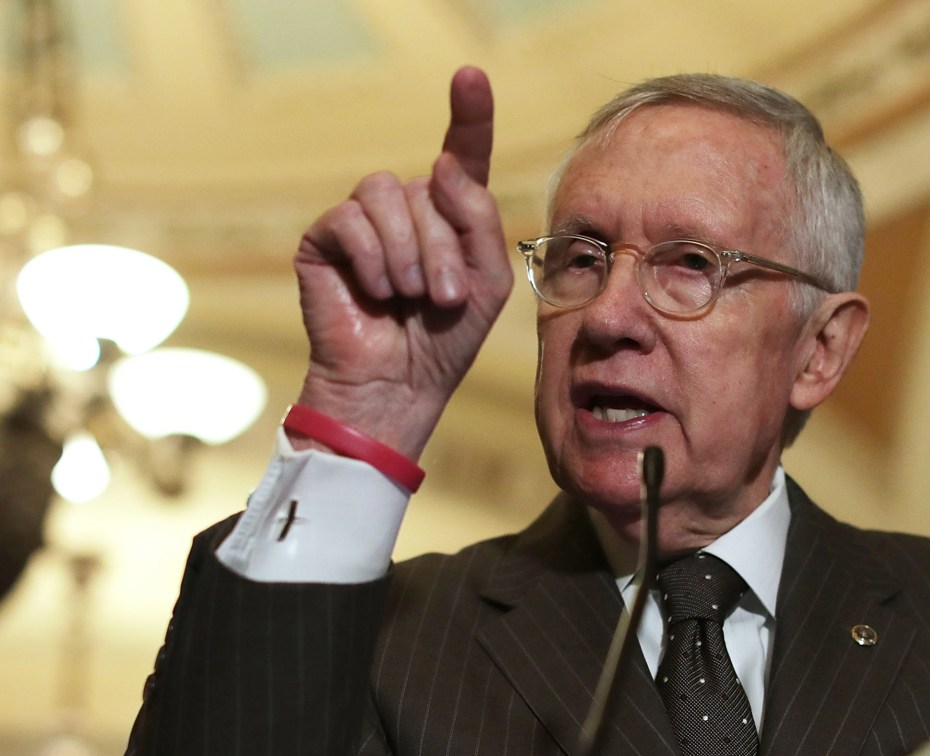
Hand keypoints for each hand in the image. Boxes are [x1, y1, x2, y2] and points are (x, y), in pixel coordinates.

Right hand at [292, 66, 512, 459]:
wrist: (398, 387)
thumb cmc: (445, 341)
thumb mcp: (486, 281)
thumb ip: (477, 219)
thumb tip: (439, 165)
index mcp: (450, 216)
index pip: (460, 155)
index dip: (468, 115)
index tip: (470, 75)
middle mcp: (406, 210)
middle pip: (428, 187)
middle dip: (443, 247)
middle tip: (443, 298)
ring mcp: (362, 222)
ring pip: (387, 194)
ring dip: (408, 251)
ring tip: (410, 296)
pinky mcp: (324, 240)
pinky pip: (349, 219)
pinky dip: (371, 257)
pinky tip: (378, 291)